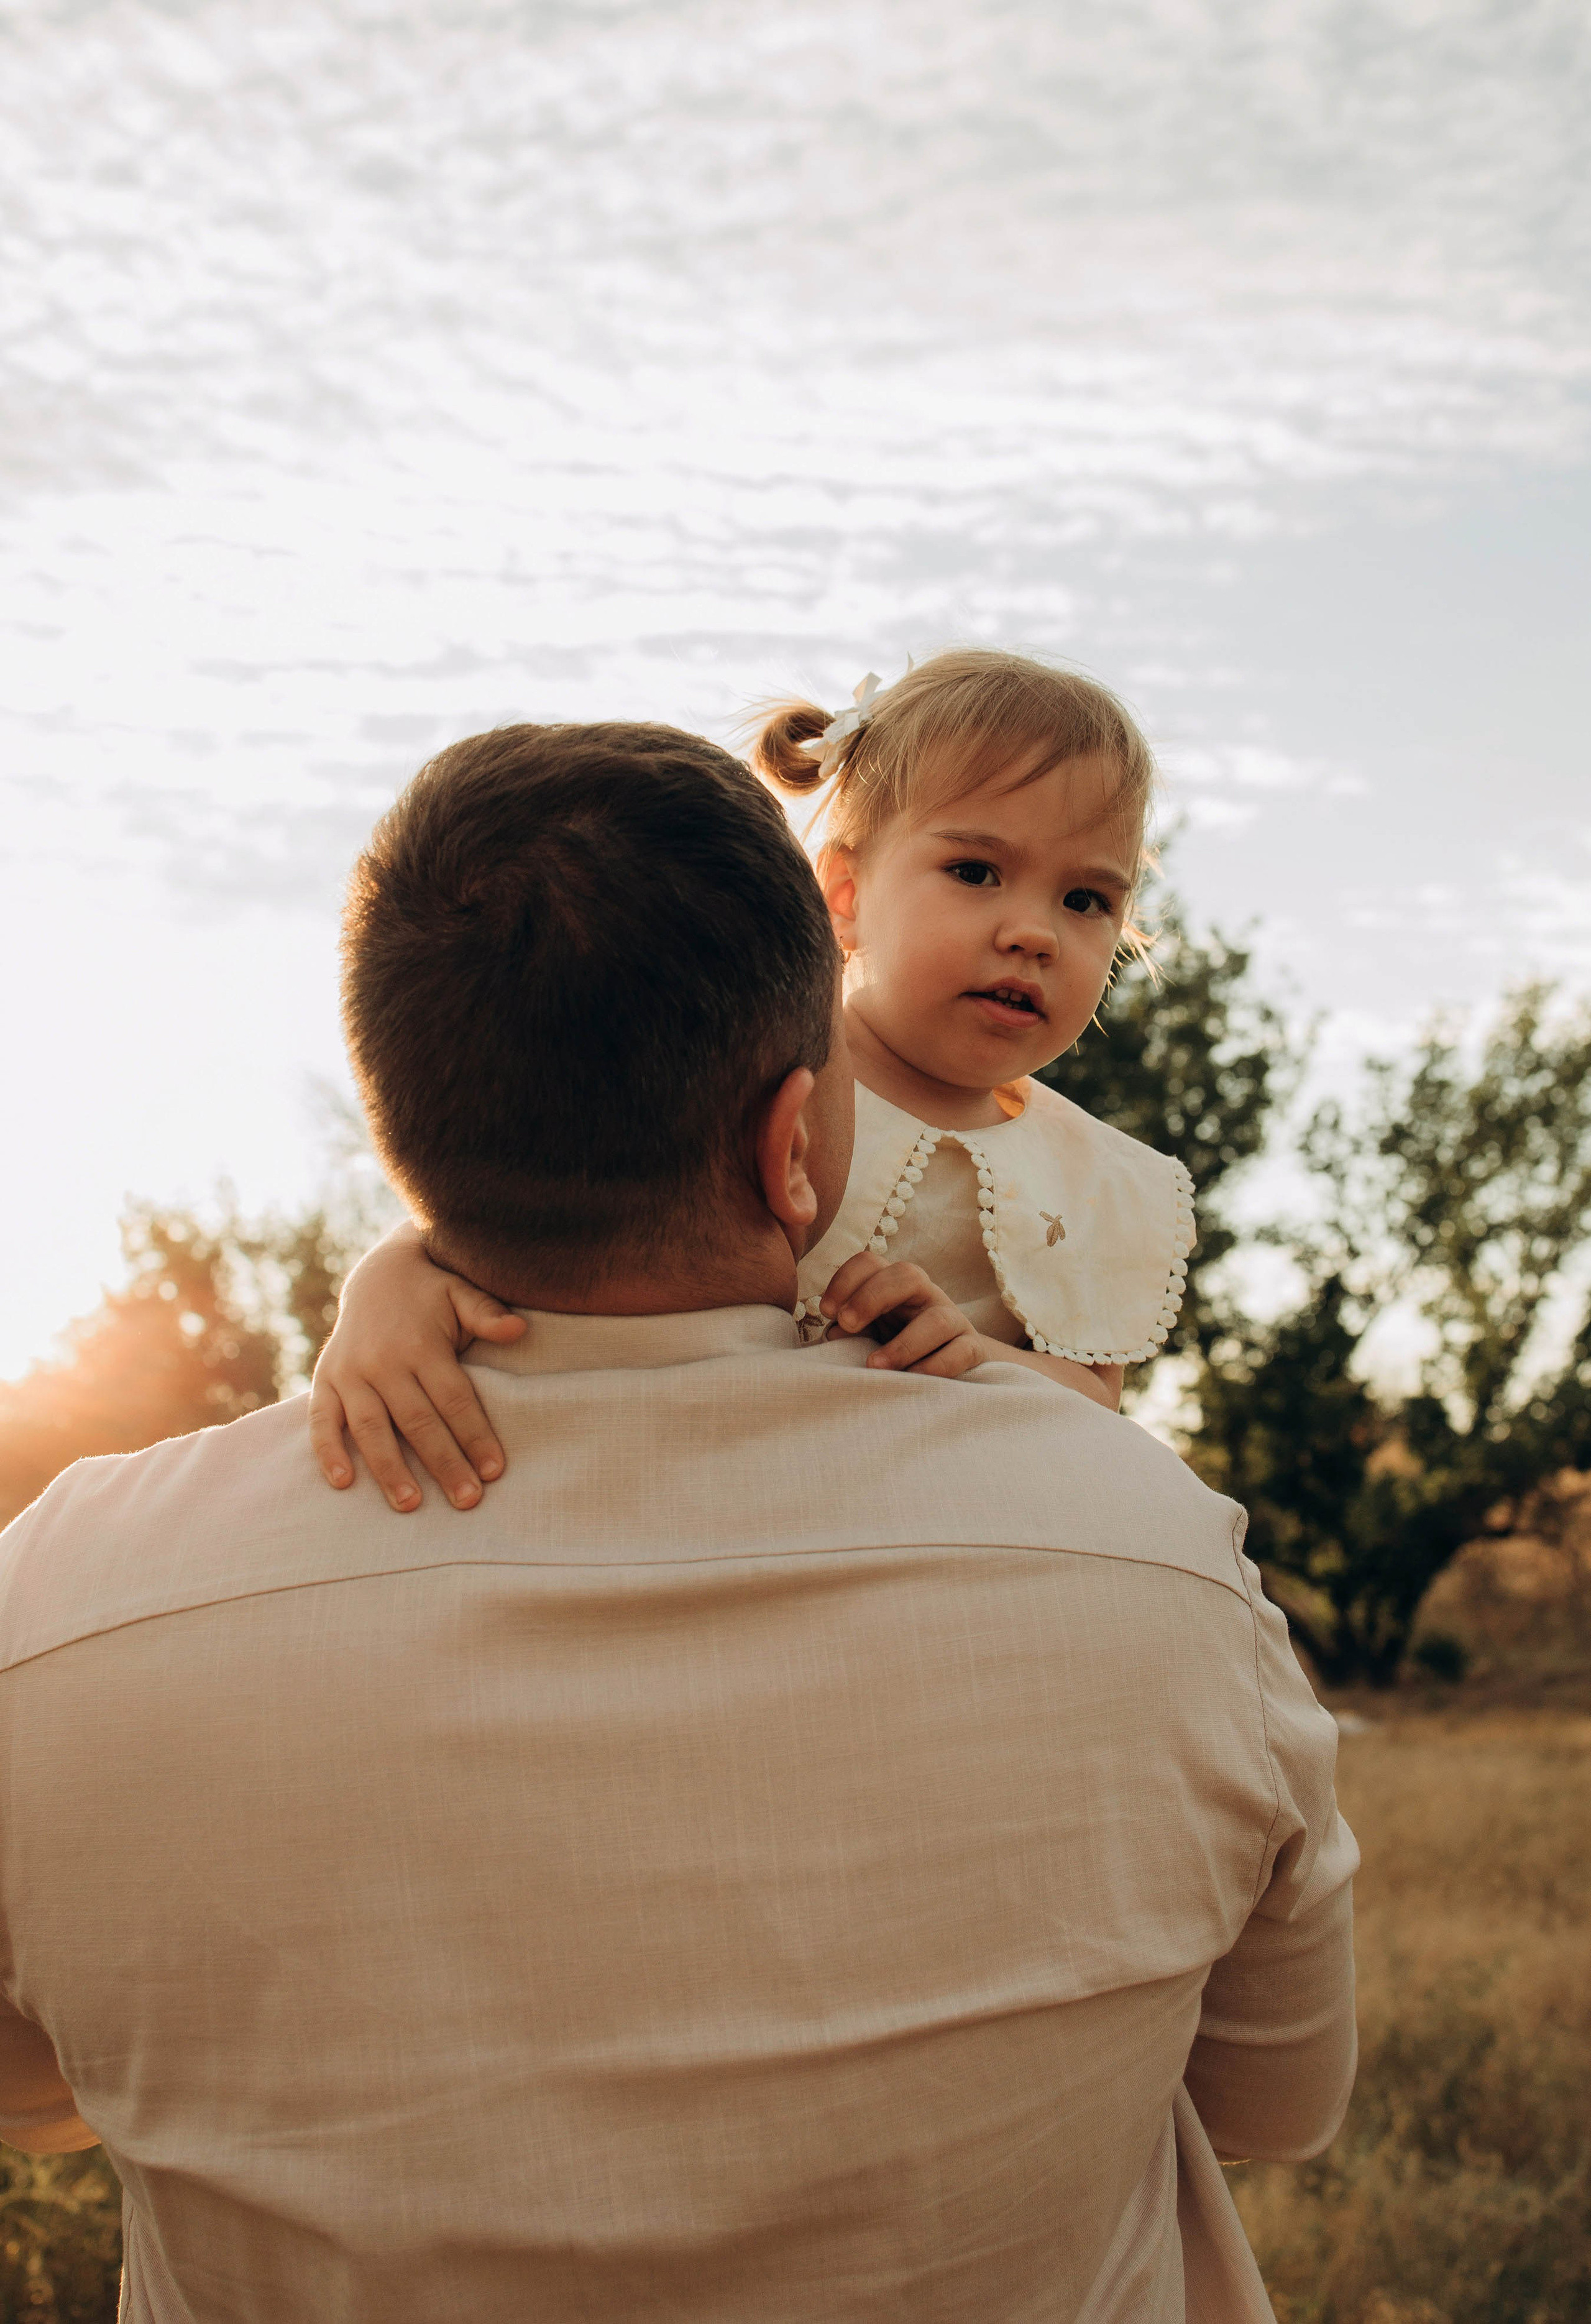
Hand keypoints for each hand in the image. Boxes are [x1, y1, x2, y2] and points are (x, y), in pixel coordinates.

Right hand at [308, 1222, 526, 1512]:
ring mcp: (350, 1372)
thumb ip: (486, 1313)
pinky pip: (321, 1420)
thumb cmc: (433, 1293)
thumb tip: (519, 1329)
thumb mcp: (461, 1292)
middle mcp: (383, 1361)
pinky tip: (343, 1482)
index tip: (495, 1470)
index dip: (475, 1435)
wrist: (378, 1273)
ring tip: (410, 1505)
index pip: (454, 1399)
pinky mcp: (324, 1379)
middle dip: (444, 1463)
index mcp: (421, 1344)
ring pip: (370, 1428)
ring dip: (389, 1469)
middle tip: (467, 1500)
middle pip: (417, 1421)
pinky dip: (328, 1451)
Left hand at [819, 1253, 988, 1377]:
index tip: (827, 1311)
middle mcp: (926, 1295)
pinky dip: (936, 1366)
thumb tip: (834, 1333)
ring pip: (938, 1320)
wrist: (951, 1362)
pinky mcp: (972, 1349)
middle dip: (872, 1297)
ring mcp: (953, 1321)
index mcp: (894, 1286)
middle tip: (848, 1324)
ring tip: (874, 1365)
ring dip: (903, 1344)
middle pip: (908, 1275)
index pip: (871, 1263)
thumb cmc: (897, 1343)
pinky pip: (961, 1352)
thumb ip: (853, 1329)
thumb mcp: (872, 1332)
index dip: (846, 1280)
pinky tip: (911, 1378)